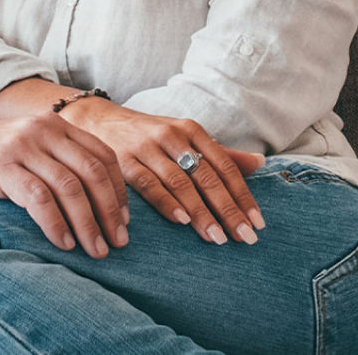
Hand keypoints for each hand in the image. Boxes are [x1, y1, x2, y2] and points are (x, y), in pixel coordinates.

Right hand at [0, 114, 129, 258]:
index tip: (125, 222)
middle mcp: (40, 129)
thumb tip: (102, 205)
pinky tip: (64, 243)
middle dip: (110, 210)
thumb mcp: (27, 154)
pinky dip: (56, 223)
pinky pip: (38, 197)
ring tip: (96, 251)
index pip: (103, 155)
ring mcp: (19, 145)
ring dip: (88, 223)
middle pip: (92, 171)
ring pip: (69, 186)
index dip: (118, 191)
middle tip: (119, 243)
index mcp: (53, 124)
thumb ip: (58, 164)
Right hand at [63, 100, 264, 244]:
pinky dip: (166, 203)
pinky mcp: (123, 160)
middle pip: (205, 176)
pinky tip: (181, 221)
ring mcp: (146, 147)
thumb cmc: (149, 134)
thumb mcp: (184, 136)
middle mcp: (171, 135)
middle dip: (227, 209)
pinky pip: (148, 184)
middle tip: (245, 237)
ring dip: (200, 212)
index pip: (224, 165)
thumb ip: (220, 152)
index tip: (257, 223)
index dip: (242, 195)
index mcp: (190, 130)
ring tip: (217, 238)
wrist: (98, 120)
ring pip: (180, 182)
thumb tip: (259, 163)